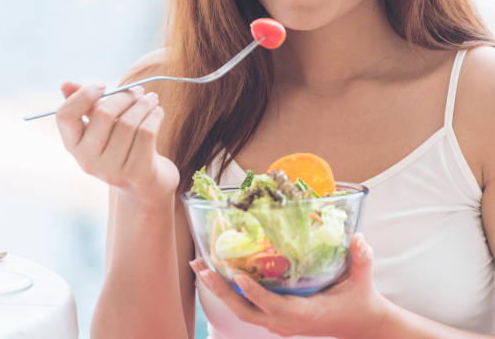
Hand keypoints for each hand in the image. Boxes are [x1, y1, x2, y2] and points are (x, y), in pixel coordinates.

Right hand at [56, 82, 179, 206]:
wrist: (145, 184)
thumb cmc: (121, 147)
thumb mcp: (101, 127)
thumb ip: (86, 106)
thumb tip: (65, 84)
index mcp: (73, 146)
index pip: (65, 115)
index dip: (83, 95)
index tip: (103, 86)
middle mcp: (87, 161)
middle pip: (103, 114)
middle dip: (124, 96)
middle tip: (139, 90)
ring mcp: (111, 170)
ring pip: (129, 122)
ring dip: (144, 104)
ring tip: (151, 99)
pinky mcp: (136, 173)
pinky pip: (147, 133)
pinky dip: (154, 116)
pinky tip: (158, 112)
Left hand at [191, 233, 388, 338]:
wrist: (360, 324)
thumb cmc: (359, 300)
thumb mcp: (362, 280)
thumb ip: (362, 259)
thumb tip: (360, 238)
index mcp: (305, 313)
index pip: (274, 306)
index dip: (255, 293)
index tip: (237, 276)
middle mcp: (286, 322)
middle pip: (246, 311)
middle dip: (221, 291)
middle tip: (202, 267)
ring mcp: (278, 323)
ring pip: (242, 310)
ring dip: (219, 290)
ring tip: (200, 267)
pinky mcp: (275, 320)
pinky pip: (247, 308)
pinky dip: (230, 292)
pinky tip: (217, 274)